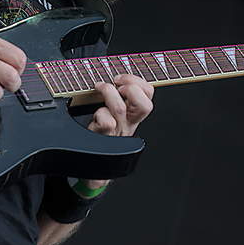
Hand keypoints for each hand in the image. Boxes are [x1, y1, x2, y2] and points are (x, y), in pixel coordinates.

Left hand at [82, 74, 154, 190]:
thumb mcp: (113, 114)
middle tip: (116, 84)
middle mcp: (128, 123)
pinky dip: (100, 115)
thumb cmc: (102, 135)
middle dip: (130, 87)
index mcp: (133, 114)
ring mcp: (117, 132)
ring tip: (99, 88)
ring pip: (120, 109)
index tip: (121, 78)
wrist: (95, 166)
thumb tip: (112, 77)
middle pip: (145, 105)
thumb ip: (117, 97)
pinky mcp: (105, 138)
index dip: (138, 81)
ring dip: (108, 93)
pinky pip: (107, 123)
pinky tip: (95, 116)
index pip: (149, 93)